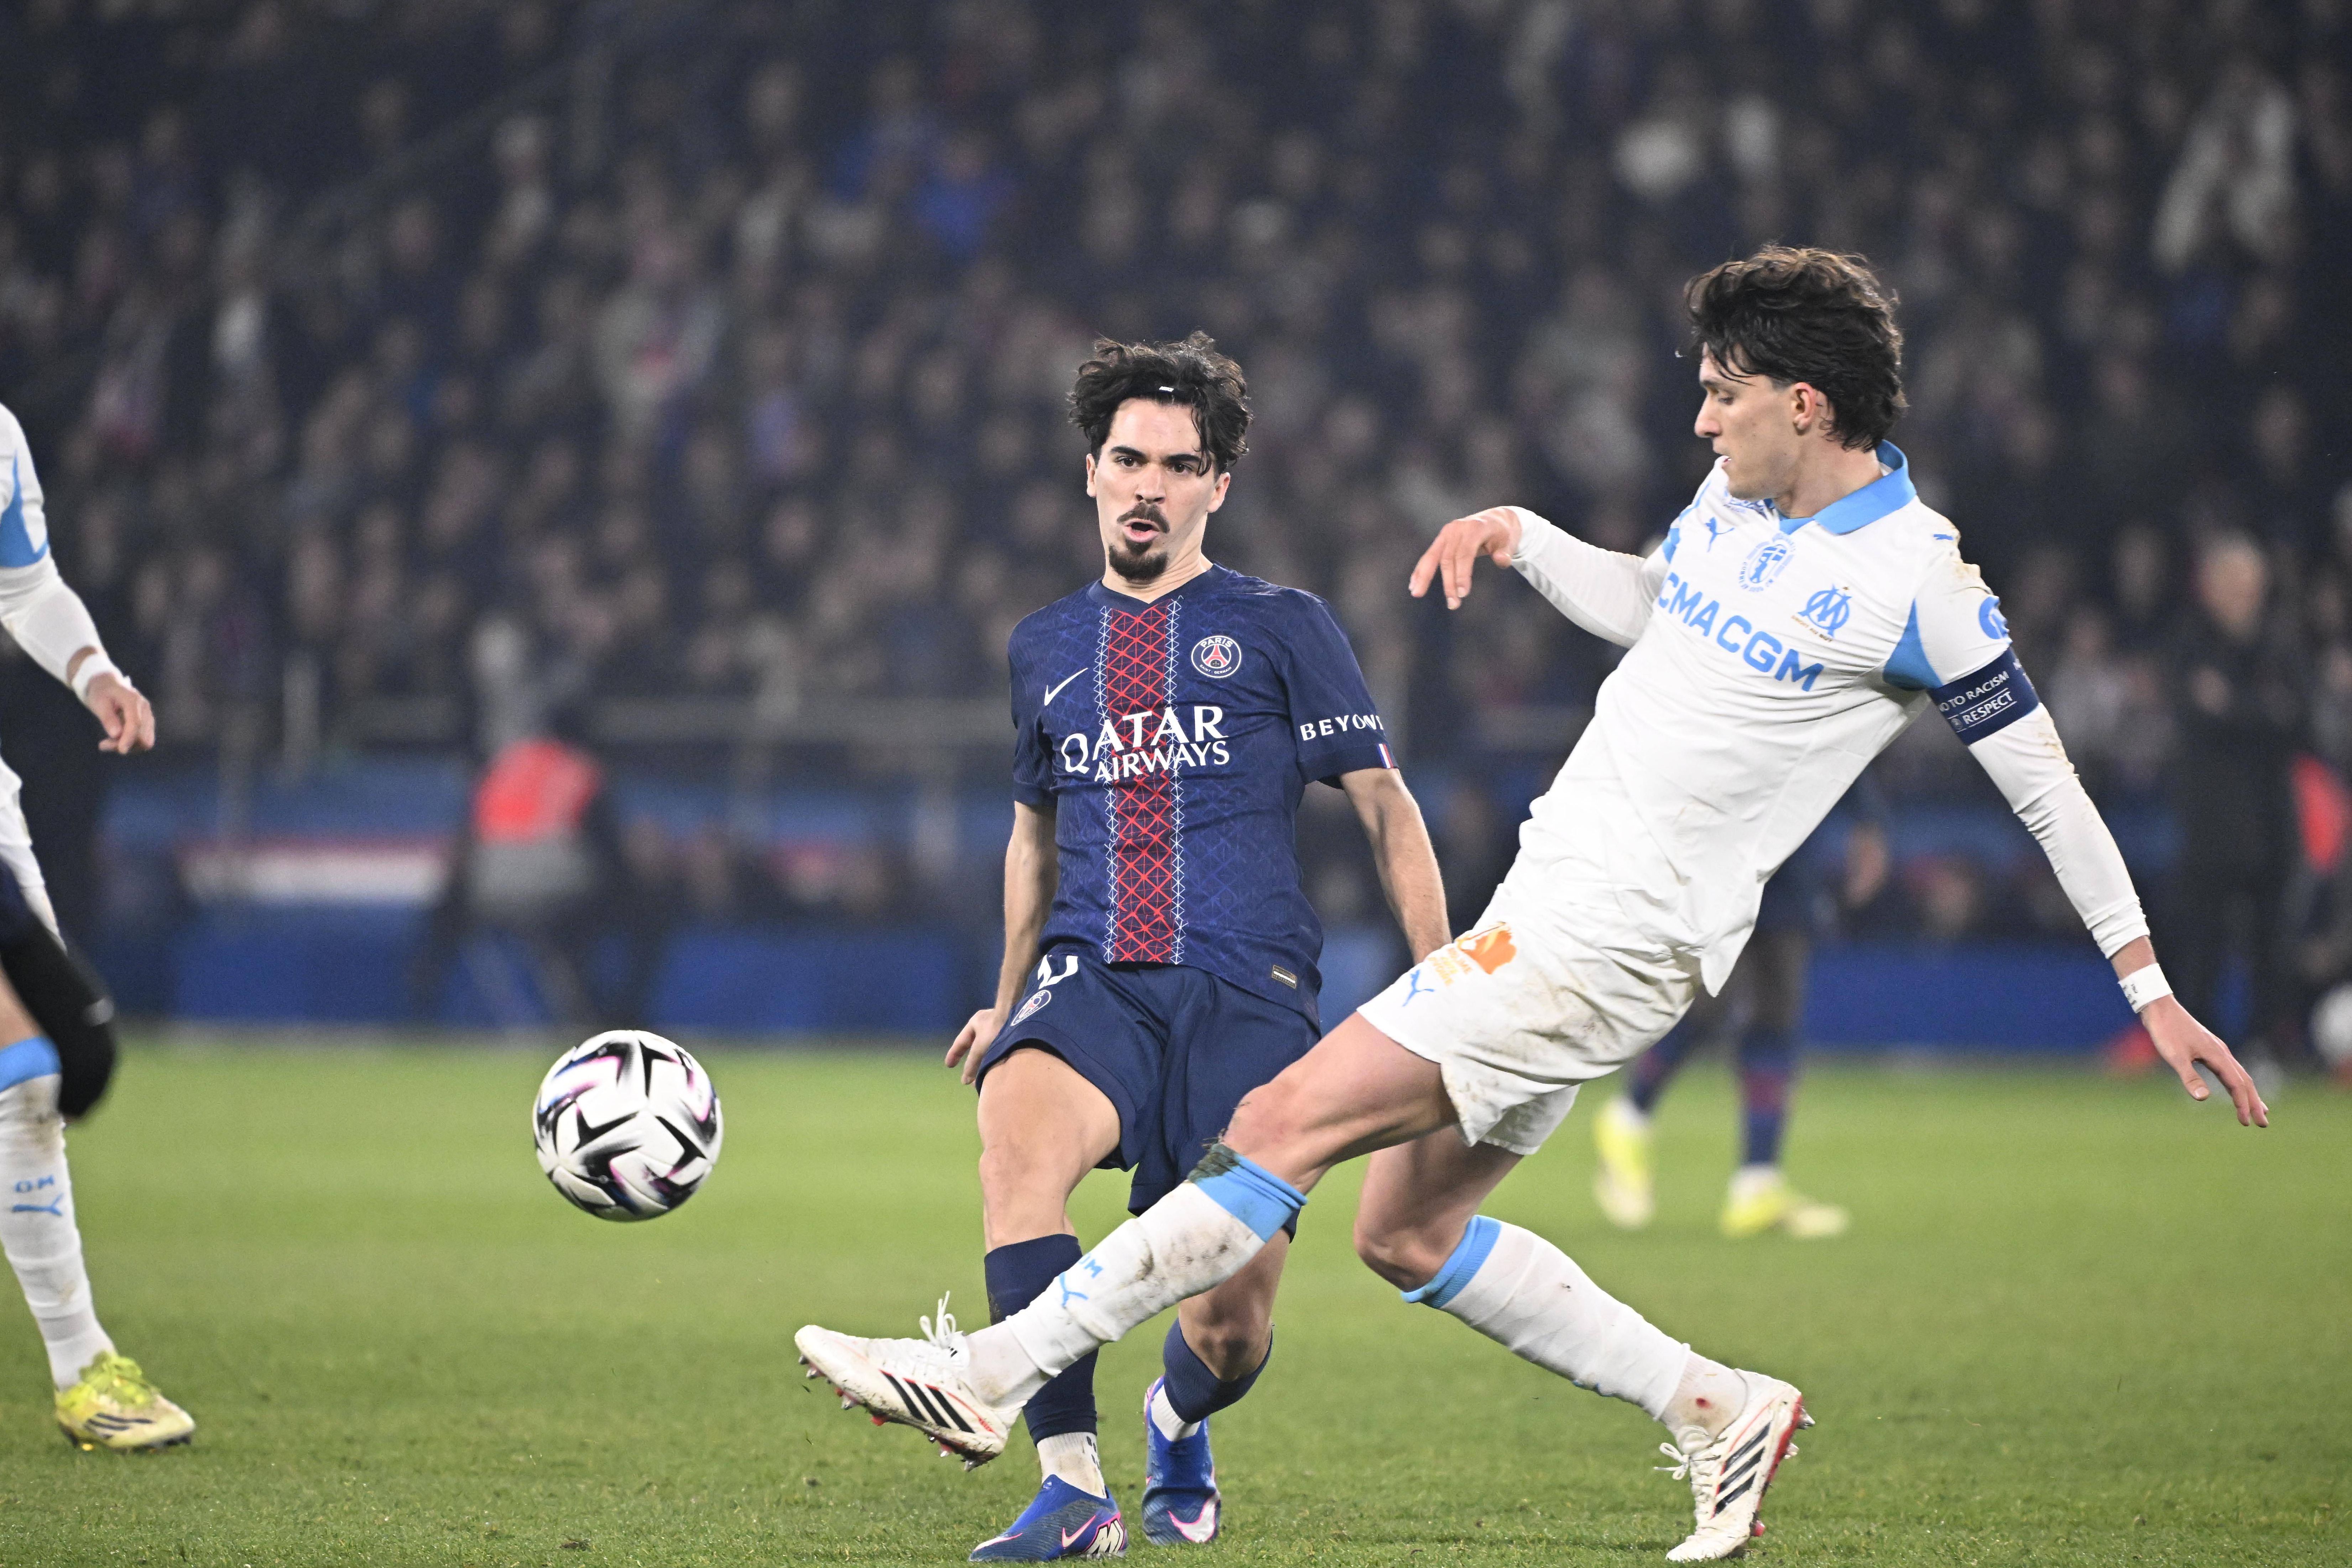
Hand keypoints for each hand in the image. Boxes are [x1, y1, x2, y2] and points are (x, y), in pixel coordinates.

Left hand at [84, 672, 154, 754]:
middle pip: (144, 736)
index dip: (129, 739)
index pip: (136, 724)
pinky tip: (115, 739)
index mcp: (133, 700)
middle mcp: (145, 708)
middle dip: (126, 744)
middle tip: (104, 744)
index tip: (120, 750)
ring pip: (145, 740)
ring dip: (127, 745)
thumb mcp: (99, 703)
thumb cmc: (101, 692)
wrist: (107, 684)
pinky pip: (142, 738)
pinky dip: (130, 742)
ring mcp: (147, 715)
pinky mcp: (146, 722)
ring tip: (107, 742)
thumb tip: (117, 735)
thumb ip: (108, 718)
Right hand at [946, 1006, 1003, 1085]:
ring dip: (985, 1063)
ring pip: (988, 1050)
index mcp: (976, 1022)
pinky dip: (996, 1060)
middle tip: (968, 1078)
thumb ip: (972, 1063)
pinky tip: (998, 1070)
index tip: (949, 1066)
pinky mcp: (1011, 1036)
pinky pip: (1000, 1051)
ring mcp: (1000, 1029)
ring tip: (983, 1078)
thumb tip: (966, 1080)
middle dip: (972, 1063)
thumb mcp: (981, 1047)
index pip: (961, 1041)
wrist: (1023, 1018)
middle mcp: (988, 1024)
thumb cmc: (997, 1029)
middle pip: (976, 1047)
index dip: (954, 1054)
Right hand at [1408, 506, 1529, 609]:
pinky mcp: (1442, 539)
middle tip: (1453, 604)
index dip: (1462, 575)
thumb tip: (1502, 561)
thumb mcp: (1510, 541)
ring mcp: (1447, 533)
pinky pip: (1429, 555)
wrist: (1495, 520)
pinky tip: (1414, 584)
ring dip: (1424, 576)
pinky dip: (1421, 570)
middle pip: (1447, 558)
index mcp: (1474, 528)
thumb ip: (1506, 552)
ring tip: (1416, 593)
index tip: (1463, 594)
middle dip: (1448, 583)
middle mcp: (1457, 529)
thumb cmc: (1503, 534)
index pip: (1465, 554)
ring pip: (1432, 556)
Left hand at [2141, 995, 2268, 1126]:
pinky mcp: (2209, 1049)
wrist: (2159, 1008)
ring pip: (2240, 1075)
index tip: (2245, 1123)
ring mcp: (2217, 1050)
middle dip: (2254, 1103)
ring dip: (2249, 1094)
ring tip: (2260, 1109)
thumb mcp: (2175, 1056)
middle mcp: (2222, 1053)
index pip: (2237, 1085)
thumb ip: (2189, 1077)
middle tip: (2263, 1124)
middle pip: (2245, 1081)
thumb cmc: (2166, 1031)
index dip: (2243, 1105)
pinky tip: (2235, 1088)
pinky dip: (2236, 1083)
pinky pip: (2230, 1070)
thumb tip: (2202, 1098)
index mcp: (2218, 1056)